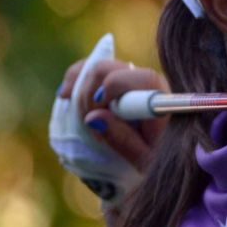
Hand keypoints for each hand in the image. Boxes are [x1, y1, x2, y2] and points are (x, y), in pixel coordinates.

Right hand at [49, 34, 168, 206]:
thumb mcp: (144, 159)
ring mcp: (129, 78)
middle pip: (110, 68)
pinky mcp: (114, 81)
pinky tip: (65, 95)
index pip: (142, 77)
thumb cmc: (156, 159)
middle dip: (89, 96)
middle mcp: (146, 82)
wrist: (160, 157)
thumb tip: (93, 119)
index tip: (95, 115)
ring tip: (81, 119)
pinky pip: (90, 70)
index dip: (113, 89)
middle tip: (88, 126)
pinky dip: (75, 80)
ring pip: (96, 67)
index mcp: (160, 99)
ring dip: (80, 90)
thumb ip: (122, 140)